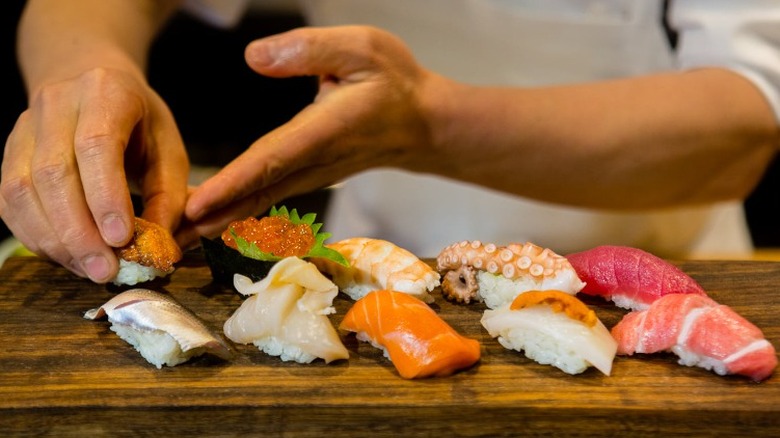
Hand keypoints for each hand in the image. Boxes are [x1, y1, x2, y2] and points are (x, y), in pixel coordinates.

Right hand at [0, 67, 188, 281]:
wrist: (89, 80)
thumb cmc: (138, 122)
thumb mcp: (168, 148)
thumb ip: (169, 196)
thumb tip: (160, 248)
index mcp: (105, 93)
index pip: (96, 146)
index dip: (105, 195)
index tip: (121, 238)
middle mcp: (56, 105)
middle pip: (53, 173)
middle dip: (79, 230)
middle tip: (106, 269)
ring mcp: (24, 129)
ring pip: (23, 190)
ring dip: (56, 239)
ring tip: (90, 269)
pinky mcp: (8, 155)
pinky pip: (10, 203)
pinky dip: (37, 236)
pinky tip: (67, 257)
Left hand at [179, 26, 439, 244]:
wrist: (424, 125)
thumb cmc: (396, 83)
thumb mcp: (361, 48)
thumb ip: (309, 50)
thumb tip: (252, 57)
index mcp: (323, 130)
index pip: (271, 159)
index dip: (233, 182)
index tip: (197, 205)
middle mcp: (315, 162)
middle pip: (256, 193)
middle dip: (212, 217)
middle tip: (168, 240)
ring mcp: (313, 175)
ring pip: (260, 201)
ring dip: (219, 221)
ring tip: (178, 238)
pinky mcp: (310, 178)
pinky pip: (268, 197)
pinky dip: (237, 212)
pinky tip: (212, 221)